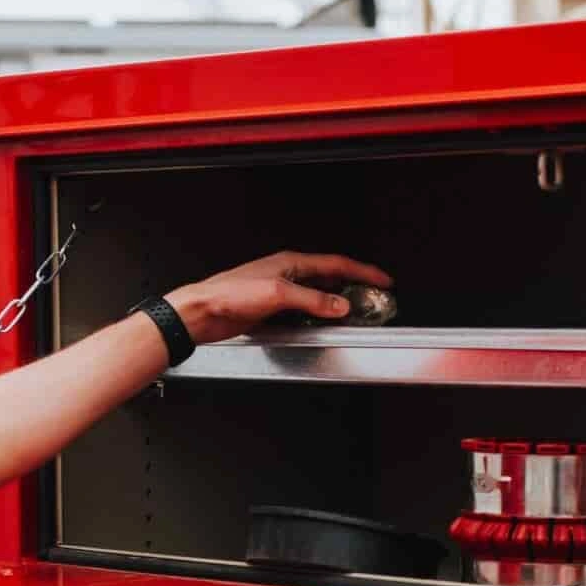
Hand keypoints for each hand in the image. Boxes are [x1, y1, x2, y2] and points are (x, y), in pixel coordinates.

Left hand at [167, 252, 393, 345]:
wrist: (203, 311)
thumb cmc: (231, 294)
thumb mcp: (278, 294)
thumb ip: (313, 300)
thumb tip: (340, 305)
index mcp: (291, 262)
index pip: (336, 264)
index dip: (362, 271)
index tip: (382, 279)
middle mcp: (287, 274)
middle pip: (329, 278)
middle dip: (354, 286)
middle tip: (373, 296)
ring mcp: (280, 291)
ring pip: (318, 294)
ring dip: (336, 301)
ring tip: (355, 311)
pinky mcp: (271, 309)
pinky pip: (304, 310)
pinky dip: (319, 314)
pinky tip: (323, 323)